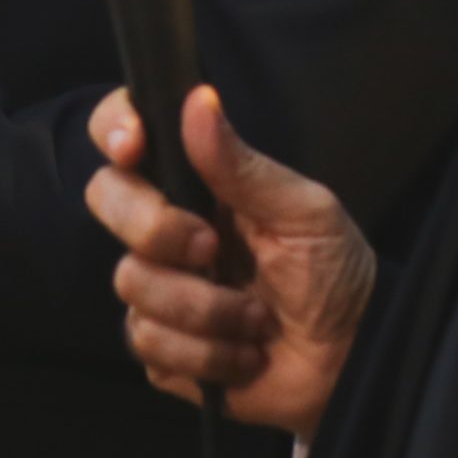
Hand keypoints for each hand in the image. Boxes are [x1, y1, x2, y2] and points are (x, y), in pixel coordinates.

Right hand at [84, 85, 374, 437]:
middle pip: (106, 197)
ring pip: (132, 280)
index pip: (125, 132)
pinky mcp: (161, 346)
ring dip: (205, 308)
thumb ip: (243, 164)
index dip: (114, 129)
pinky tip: (243, 354)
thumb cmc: (335, 273)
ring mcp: (158, 286)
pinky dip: (206, 354)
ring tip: (255, 319)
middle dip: (157, 229)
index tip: (134, 147)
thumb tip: (199, 98)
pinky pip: (148, 341)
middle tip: (213, 249)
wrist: (351, 359)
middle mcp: (166, 226)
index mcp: (197, 182)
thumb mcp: (303, 212)